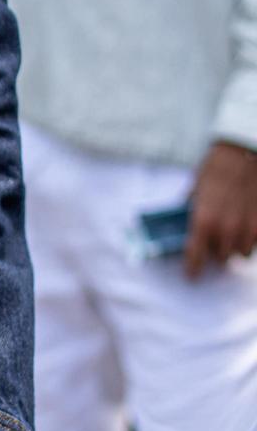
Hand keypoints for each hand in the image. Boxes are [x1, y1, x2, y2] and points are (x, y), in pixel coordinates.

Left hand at [185, 141, 256, 278]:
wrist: (246, 154)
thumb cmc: (217, 168)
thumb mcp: (196, 187)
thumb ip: (190, 209)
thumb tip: (182, 223)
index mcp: (203, 222)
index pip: (195, 256)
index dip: (193, 268)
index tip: (191, 275)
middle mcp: (226, 230)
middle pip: (221, 258)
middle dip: (217, 251)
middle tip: (215, 240)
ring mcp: (248, 230)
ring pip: (241, 253)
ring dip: (236, 245)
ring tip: (233, 230)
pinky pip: (256, 244)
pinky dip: (251, 238)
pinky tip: (247, 224)